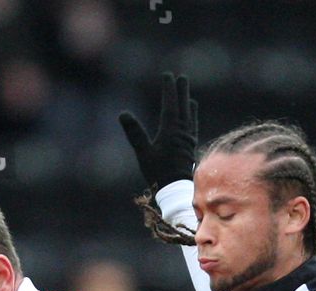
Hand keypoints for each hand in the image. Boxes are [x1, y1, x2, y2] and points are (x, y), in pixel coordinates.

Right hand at [118, 72, 198, 192]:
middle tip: (182, 78)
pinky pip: (192, 128)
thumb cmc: (158, 173)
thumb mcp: (143, 153)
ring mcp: (188, 140)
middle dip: (181, 92)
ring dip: (188, 104)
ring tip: (188, 97)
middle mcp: (182, 133)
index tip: (168, 76)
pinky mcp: (190, 148)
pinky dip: (191, 119)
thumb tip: (123, 114)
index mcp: (171, 131)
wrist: (177, 190)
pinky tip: (191, 120)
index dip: (169, 89)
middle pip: (183, 107)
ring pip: (189, 117)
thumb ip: (134, 133)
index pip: (171, 105)